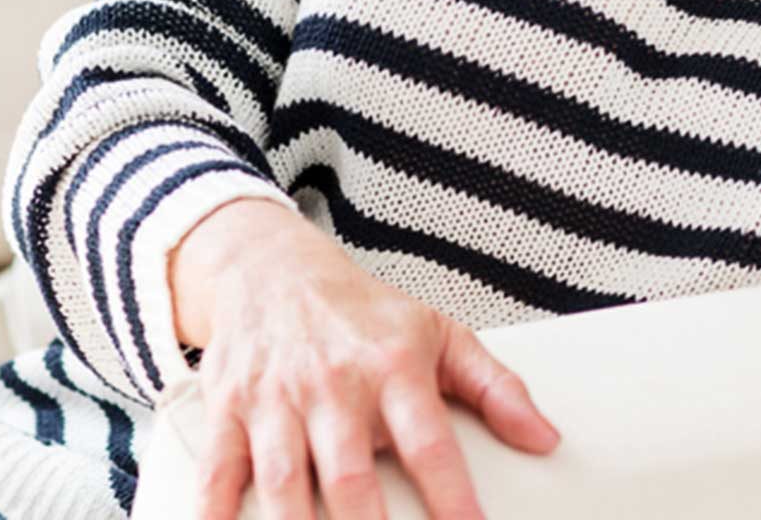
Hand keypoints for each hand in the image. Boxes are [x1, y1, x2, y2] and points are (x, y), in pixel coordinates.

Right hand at [175, 204, 561, 519]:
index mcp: (392, 367)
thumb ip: (496, 388)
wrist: (272, 265)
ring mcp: (275, 399)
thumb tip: (546, 438)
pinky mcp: (227, 410)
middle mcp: (333, 384)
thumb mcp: (439, 333)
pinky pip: (218, 472)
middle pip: (349, 476)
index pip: (429, 444)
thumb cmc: (362, 311)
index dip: (452, 497)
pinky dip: (215, 513)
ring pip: (284, 481)